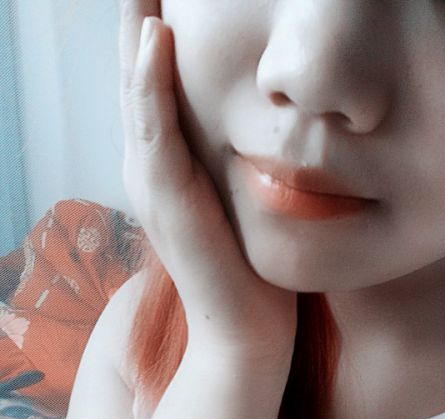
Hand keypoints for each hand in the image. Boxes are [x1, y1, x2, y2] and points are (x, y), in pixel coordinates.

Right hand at [118, 1, 297, 366]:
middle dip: (143, 20)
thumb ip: (241, 165)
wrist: (245, 328)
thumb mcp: (244, 202)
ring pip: (137, 92)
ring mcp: (152, 183)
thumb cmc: (253, 268)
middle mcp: (151, 167)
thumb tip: (273, 128)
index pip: (158, 87)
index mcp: (169, 166)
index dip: (159, 38)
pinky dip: (151, 82)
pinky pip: (154, 129)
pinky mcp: (165, 199)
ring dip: (138, 32)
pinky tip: (158, 37)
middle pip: (139, 78)